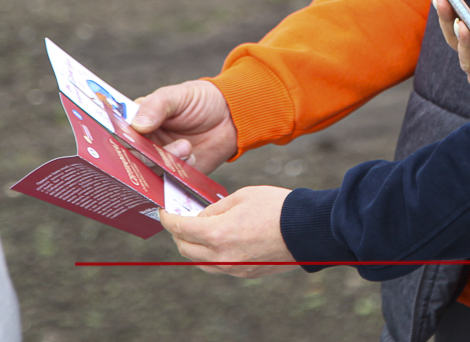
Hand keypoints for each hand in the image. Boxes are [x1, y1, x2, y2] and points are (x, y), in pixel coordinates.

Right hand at [130, 79, 238, 172]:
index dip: (120, 137)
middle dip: (145, 154)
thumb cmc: (202, 100)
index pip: (120, 131)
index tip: (127, 140)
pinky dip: (177, 171)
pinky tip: (191, 158)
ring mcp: (159, 158)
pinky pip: (167, 180)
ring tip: (186, 147)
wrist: (232, 118)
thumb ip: (157, 106)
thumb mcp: (179, 96)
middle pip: (131, 154)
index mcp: (139, 120)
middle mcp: (145, 142)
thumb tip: (137, 125)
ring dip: (165, 161)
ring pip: (149, 168)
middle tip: (160, 149)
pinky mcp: (175, 173)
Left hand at [160, 186, 296, 276]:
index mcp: (217, 234)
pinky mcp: (244, 273)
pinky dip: (211, 254)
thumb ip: (215, 208)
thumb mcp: (241, 196)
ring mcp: (232, 268)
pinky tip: (217, 241)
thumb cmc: (276, 206)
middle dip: (178, 234)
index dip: (168, 219)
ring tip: (198, 230)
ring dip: (193, 246)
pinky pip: (218, 266)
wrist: (306, 229)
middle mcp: (221, 256)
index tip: (163, 212)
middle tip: (180, 219)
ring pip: (200, 261)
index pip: (180, 229)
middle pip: (185, 249)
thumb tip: (201, 217)